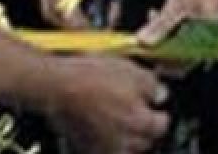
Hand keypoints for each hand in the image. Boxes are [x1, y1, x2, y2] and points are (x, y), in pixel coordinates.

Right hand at [46, 55, 170, 152]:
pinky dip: (105, 141)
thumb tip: (160, 93)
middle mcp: (124, 143)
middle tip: (135, 109)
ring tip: (117, 118)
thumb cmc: (89, 77)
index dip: (159, 111)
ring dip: (125, 138)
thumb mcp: (132, 70)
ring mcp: (102, 149)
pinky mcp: (84, 149)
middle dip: (143, 127)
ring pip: (124, 149)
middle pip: (145, 141)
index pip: (162, 124)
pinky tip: (100, 125)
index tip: (155, 106)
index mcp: (140, 123)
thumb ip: (153, 86)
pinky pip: (102, 149)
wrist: (55, 85)